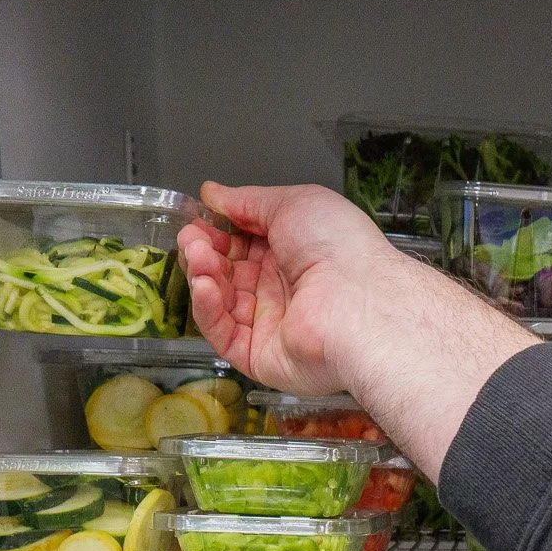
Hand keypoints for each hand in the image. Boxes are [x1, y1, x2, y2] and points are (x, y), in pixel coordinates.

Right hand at [181, 182, 536, 476]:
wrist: (360, 302)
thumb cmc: (339, 248)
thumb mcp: (292, 203)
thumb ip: (248, 201)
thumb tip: (213, 193)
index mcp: (293, 252)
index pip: (242, 244)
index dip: (216, 232)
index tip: (196, 221)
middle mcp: (281, 288)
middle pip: (226, 272)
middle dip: (204, 252)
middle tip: (191, 238)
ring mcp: (270, 324)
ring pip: (220, 302)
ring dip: (203, 276)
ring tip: (200, 257)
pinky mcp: (260, 357)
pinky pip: (224, 334)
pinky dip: (208, 309)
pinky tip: (206, 285)